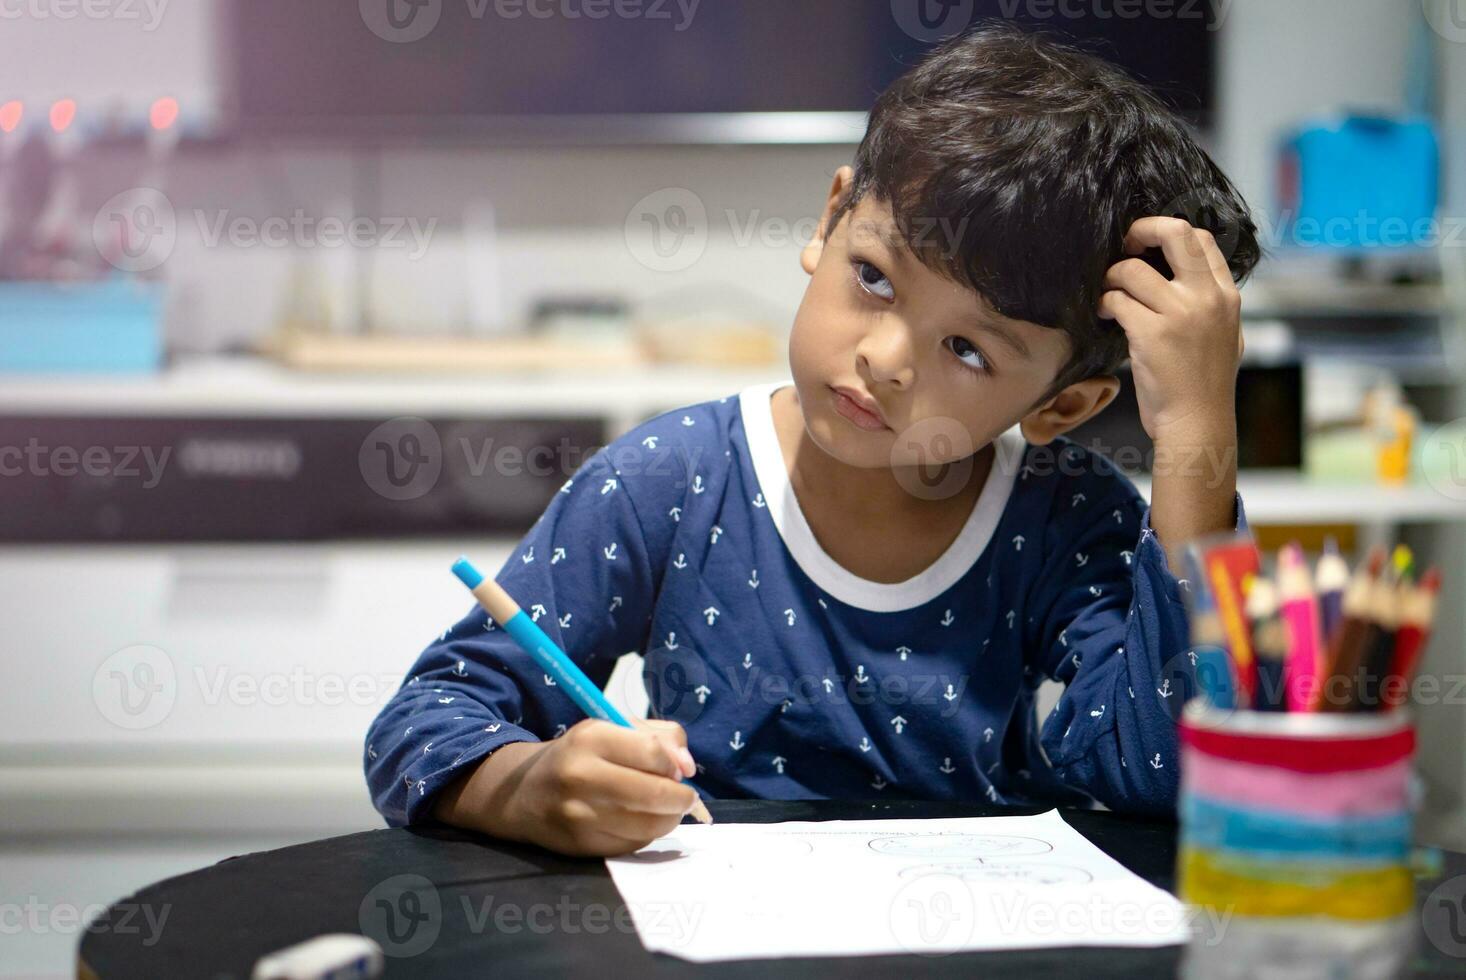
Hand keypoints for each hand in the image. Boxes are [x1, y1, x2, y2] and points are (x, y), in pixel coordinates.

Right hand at [442, 718, 699, 857]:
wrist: (522, 793)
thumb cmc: (579, 755)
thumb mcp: (612, 729)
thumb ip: (660, 738)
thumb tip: (688, 768)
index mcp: (591, 737)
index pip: (653, 752)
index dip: (676, 764)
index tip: (681, 769)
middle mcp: (581, 776)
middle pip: (655, 793)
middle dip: (681, 798)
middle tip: (684, 796)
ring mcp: (580, 815)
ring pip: (649, 825)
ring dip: (669, 819)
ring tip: (666, 809)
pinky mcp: (582, 846)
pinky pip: (633, 844)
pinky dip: (647, 834)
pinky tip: (640, 822)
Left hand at [1097, 217, 1242, 441]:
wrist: (1197, 422)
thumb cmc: (1203, 384)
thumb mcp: (1226, 335)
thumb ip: (1211, 302)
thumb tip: (1184, 274)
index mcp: (1226, 296)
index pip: (1202, 239)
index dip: (1169, 231)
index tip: (1147, 245)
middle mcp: (1207, 298)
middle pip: (1174, 233)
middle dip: (1142, 230)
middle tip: (1124, 247)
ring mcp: (1180, 314)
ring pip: (1132, 269)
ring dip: (1111, 278)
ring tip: (1109, 294)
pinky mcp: (1151, 334)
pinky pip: (1117, 300)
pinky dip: (1104, 303)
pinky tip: (1105, 314)